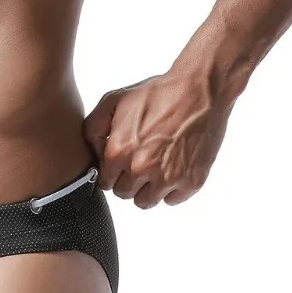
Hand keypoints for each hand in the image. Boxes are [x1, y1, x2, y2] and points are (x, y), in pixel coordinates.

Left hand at [82, 70, 233, 207]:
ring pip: (146, 202)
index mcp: (119, 151)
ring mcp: (168, 178)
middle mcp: (141, 168)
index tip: (121, 163)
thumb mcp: (114, 101)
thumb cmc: (158, 94)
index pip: (105, 183)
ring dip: (147, 188)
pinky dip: (171, 188)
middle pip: (124, 193)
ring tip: (156, 165)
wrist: (198, 90)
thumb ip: (93, 130)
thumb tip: (94, 156)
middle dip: (128, 180)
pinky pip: (172, 200)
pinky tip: (173, 166)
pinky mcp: (191, 181)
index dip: (112, 172)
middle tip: (140, 160)